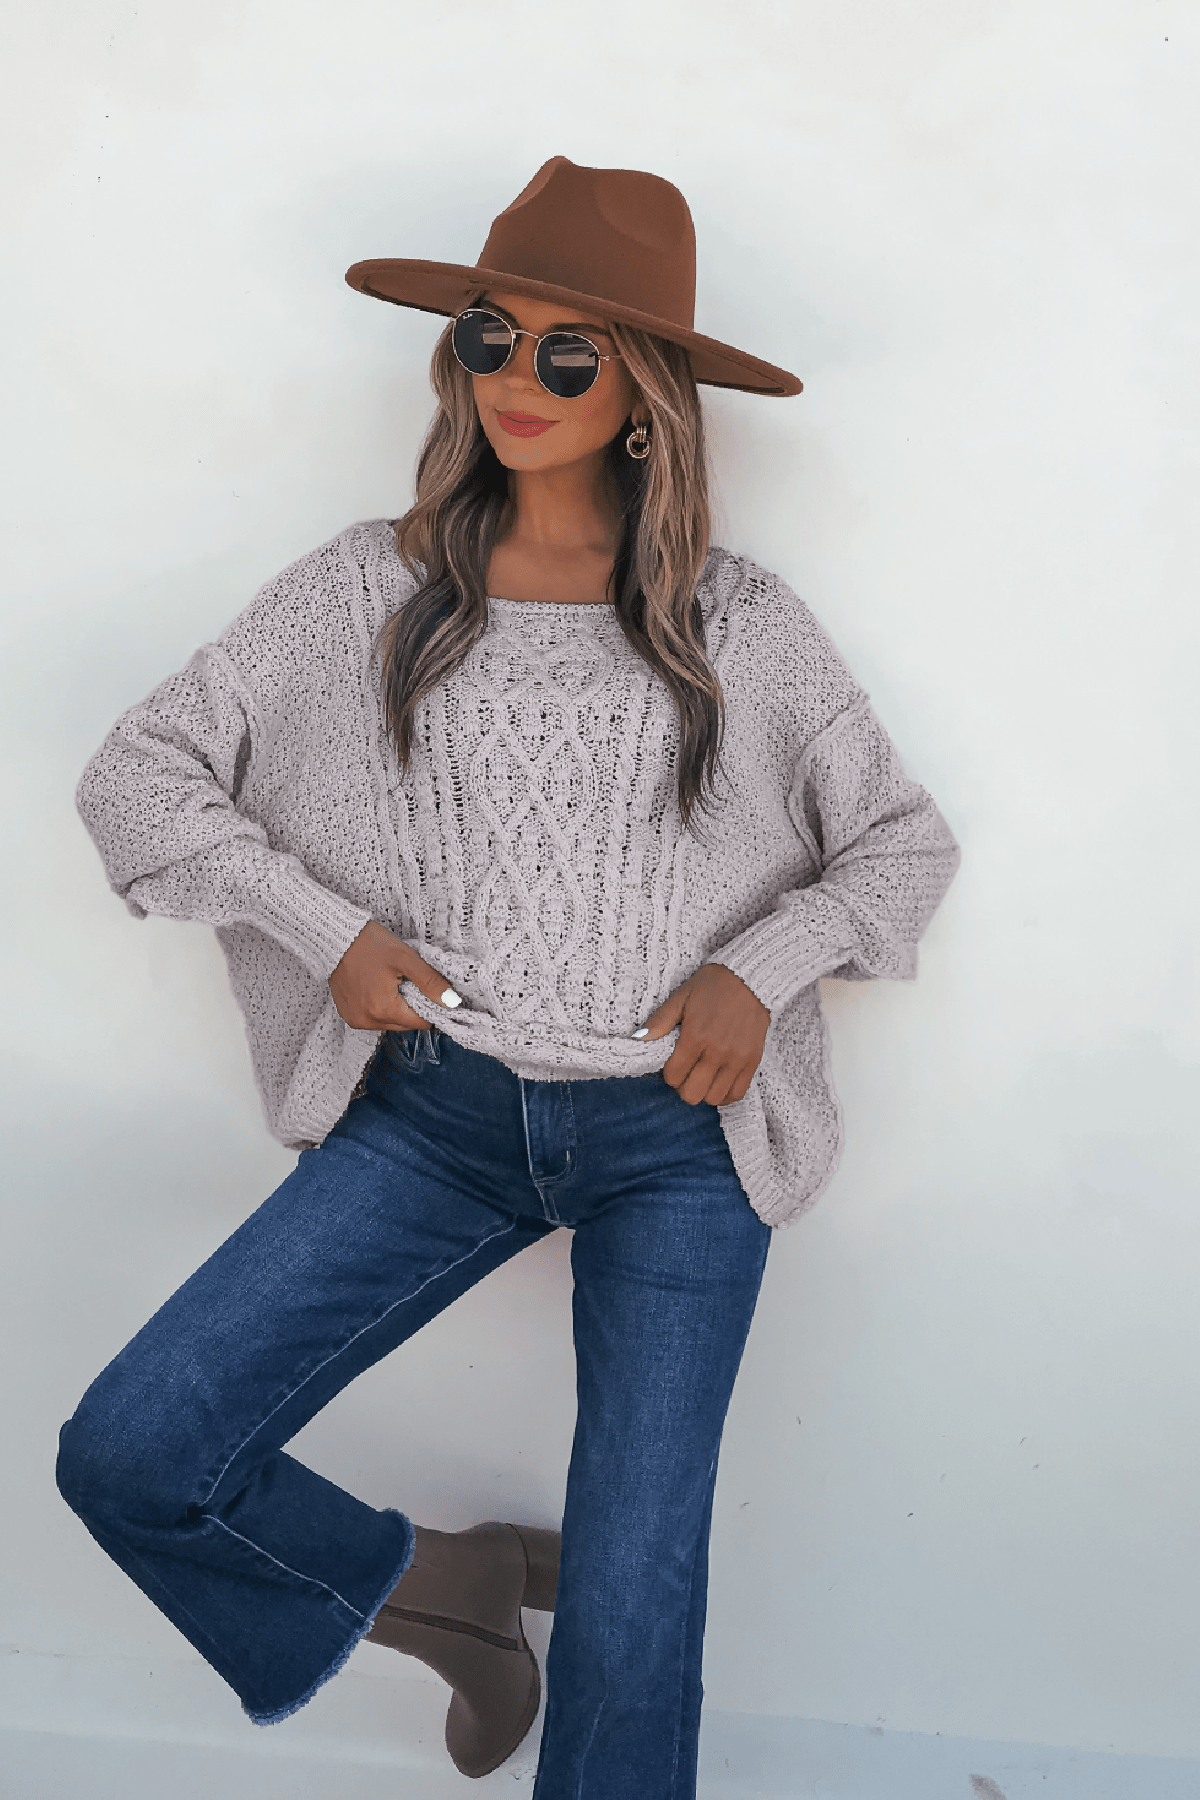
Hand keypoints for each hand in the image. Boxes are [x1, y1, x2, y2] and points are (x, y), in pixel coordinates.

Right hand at [329, 921, 462, 1032]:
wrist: (335, 937)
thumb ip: (431, 982)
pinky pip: (373, 1019)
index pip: (420, 1023)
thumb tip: (452, 1002)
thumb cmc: (369, 944)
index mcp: (383, 1009)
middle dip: (413, 1007)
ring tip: (393, 983)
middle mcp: (368, 1021)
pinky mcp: (347, 1015)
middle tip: (409, 982)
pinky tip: (378, 988)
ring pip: (390, 1023)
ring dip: (397, 1008)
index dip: (430, 1008)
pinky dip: (381, 1007)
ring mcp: (355, 1019)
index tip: (429, 991)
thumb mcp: (406, 959)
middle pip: (405, 1024)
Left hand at [636, 963, 769, 1105]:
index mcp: (695, 1036)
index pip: (674, 1076)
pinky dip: (725, 1094)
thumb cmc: (712, 986)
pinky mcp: (753, 1061)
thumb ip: (659, 1021)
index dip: (669, 1074)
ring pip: (714, 1098)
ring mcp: (737, 1059)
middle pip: (692, 1093)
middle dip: (684, 1087)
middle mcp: (717, 1052)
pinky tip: (719, 1082)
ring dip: (704, 1092)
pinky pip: (738, 1093)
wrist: (749, 978)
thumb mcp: (681, 997)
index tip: (673, 1064)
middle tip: (686, 1074)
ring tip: (703, 1078)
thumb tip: (637, 1039)